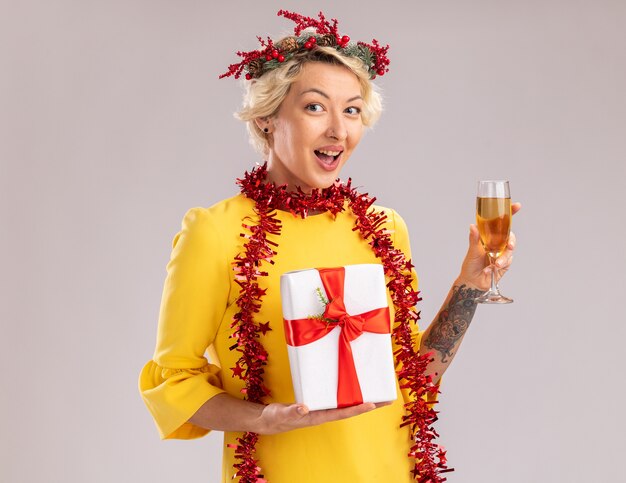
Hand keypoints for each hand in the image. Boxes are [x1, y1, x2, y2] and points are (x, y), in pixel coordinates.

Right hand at [257, 401, 390, 434]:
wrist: (269, 420)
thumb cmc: (275, 418)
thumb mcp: (281, 413)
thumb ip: (292, 410)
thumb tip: (304, 407)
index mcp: (318, 417)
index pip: (342, 413)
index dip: (357, 408)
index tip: (373, 404)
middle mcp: (324, 412)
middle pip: (351, 409)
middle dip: (370, 404)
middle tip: (389, 399)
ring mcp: (323, 407)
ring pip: (347, 403)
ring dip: (363, 398)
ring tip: (379, 391)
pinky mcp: (319, 401)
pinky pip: (338, 397)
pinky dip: (349, 392)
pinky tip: (355, 385)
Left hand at [457, 202, 520, 290]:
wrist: (473, 283)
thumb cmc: (470, 266)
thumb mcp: (472, 251)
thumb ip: (474, 239)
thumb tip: (472, 226)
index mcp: (488, 236)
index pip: (500, 222)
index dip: (510, 213)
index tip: (517, 206)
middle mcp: (497, 242)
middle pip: (509, 234)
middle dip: (511, 240)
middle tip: (509, 246)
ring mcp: (502, 251)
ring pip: (510, 248)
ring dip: (504, 256)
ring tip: (496, 263)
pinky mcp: (506, 262)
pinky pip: (509, 259)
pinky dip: (503, 262)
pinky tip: (495, 267)